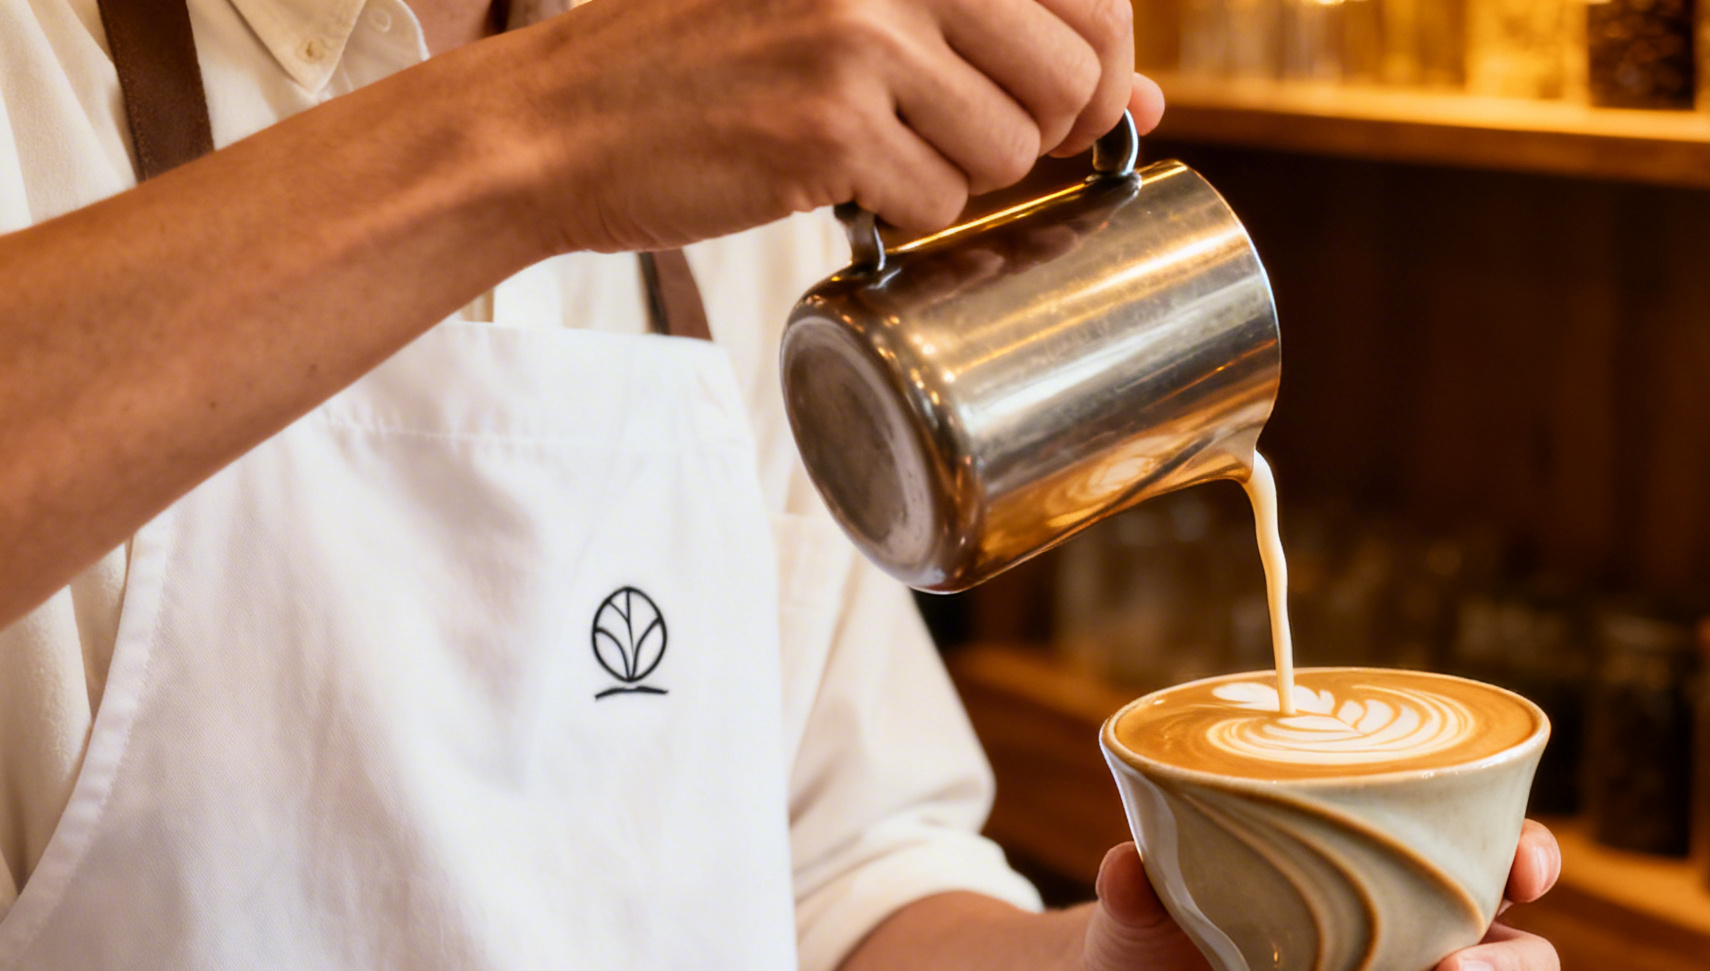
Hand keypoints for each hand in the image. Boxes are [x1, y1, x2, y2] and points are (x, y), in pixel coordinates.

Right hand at [501, 0, 1169, 254]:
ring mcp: (860, 41)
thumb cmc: (712, 63)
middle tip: (964, 139)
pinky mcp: (830, 130)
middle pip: (1070, 77)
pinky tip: (829, 179)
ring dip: (956, 173)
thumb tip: (1151, 101)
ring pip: (1007, 150)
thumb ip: (1000, 36)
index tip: (1067, 106)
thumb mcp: (857, 12)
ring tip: (868, 145)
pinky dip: (896, 212)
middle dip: (1042, 133)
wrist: (558, 119)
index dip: (1103, 70)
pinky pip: (937, 203)